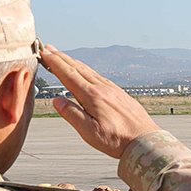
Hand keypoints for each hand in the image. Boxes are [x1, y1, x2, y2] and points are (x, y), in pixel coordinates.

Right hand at [41, 46, 160, 158]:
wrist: (146, 141)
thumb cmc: (118, 140)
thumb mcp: (90, 132)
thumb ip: (72, 115)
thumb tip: (56, 100)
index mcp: (93, 96)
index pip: (69, 75)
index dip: (55, 63)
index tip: (44, 53)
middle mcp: (103, 89)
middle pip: (78, 68)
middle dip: (61, 58)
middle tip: (48, 48)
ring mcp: (113, 90)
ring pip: (90, 71)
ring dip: (74, 62)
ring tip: (63, 57)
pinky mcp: (120, 94)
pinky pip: (100, 77)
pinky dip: (88, 71)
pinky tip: (87, 72)